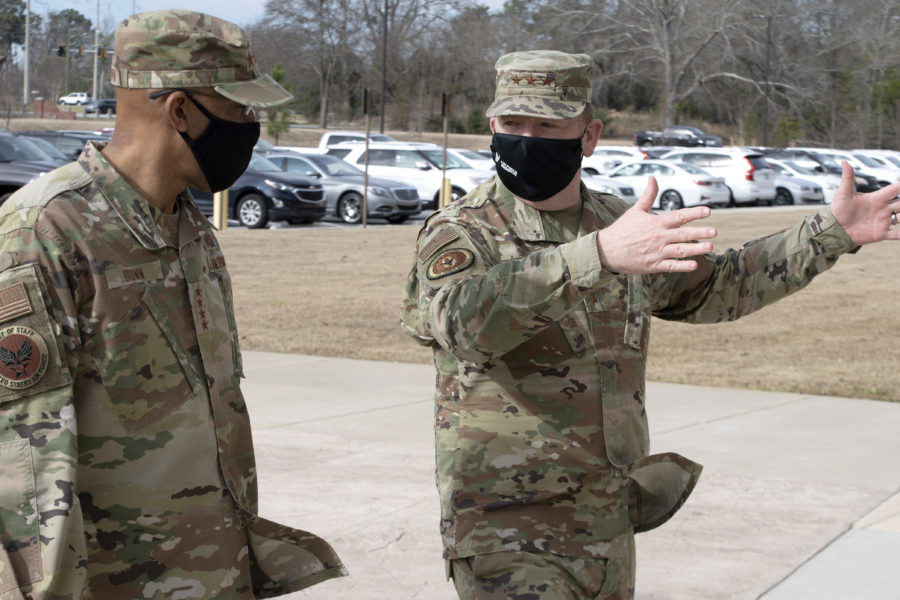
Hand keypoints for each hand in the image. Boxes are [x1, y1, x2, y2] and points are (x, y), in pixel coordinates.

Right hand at [596, 177, 716, 273]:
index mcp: (656, 223)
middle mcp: (658, 237)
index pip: (679, 216)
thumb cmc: (622, 230)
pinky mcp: (653, 265)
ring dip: (696, 249)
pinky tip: (694, 264)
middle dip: (700, 232)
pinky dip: (682, 266)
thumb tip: (652, 178)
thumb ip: (648, 195)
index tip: (708, 211)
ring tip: (710, 247)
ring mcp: (656, 252)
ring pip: (680, 250)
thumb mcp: (635, 210)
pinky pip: (671, 266)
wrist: (606, 250)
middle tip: (714, 231)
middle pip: (683, 234)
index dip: (694, 213)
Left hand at [830, 161, 899, 244]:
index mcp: (877, 198)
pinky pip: (896, 235)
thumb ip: (848, 178)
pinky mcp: (880, 233)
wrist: (834, 228)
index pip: (895, 189)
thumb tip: (844, 161)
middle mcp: (883, 209)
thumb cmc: (839, 210)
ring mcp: (883, 221)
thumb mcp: (843, 194)